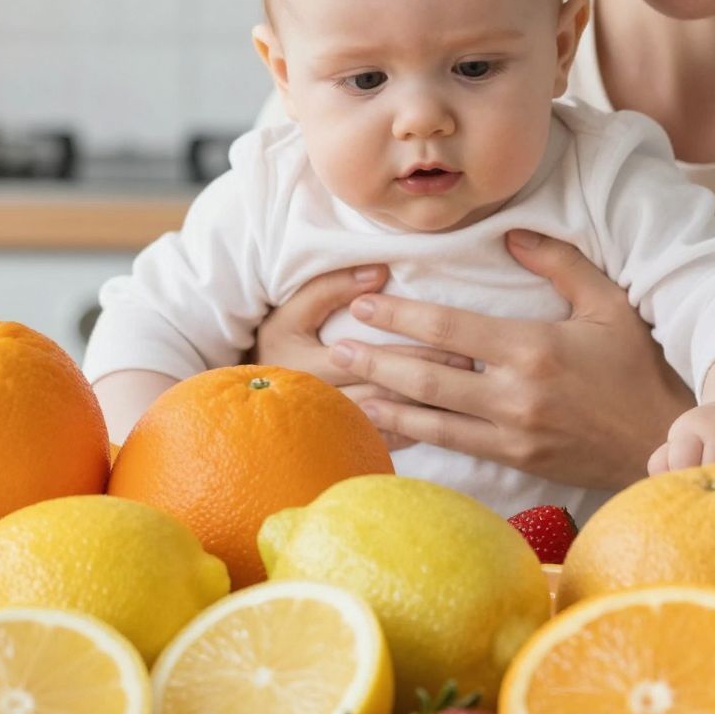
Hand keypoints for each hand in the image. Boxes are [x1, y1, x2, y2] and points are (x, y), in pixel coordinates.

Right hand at [249, 263, 470, 451]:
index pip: (370, 360)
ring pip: (386, 420)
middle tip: (471, 368)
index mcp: (309, 365)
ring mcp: (328, 427)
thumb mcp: (292, 309)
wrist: (243, 397)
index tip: (457, 344)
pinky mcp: (335, 440)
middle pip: (384, 393)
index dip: (414, 353)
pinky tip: (439, 425)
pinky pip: (378, 441)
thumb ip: (331, 287)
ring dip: (426, 410)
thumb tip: (379, 273)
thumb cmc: (275, 343)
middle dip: (430, 381)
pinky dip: (409, 434)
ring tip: (467, 396)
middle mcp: (319, 402)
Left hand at [325, 230, 694, 489]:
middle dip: (375, 362)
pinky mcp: (514, 461)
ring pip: (431, 419)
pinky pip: (451, 446)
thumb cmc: (638, 367)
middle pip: (427, 378)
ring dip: (383, 402)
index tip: (363, 306)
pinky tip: (386, 426)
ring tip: (343, 388)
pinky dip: (413, 435)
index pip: (450, 331)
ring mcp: (511, 434)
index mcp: (533, 349)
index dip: (400, 318)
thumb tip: (510, 233)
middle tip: (333, 350)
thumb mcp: (608, 303)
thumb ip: (559, 263)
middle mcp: (515, 395)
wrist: (661, 439)